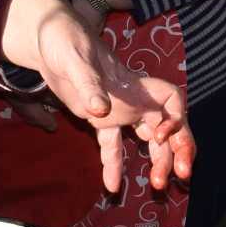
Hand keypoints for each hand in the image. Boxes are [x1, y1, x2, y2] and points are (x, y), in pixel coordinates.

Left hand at [8, 0, 192, 192]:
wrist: (45, 39)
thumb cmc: (63, 39)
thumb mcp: (74, 59)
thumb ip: (88, 84)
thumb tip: (100, 110)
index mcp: (132, 84)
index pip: (171, 100)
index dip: (176, 120)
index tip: (162, 137)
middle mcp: (132, 99)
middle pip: (166, 126)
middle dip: (177, 151)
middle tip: (180, 177)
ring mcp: (117, 110)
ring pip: (146, 139)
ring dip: (156, 161)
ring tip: (156, 187)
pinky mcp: (99, 120)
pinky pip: (112, 145)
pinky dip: (114, 165)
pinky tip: (112, 187)